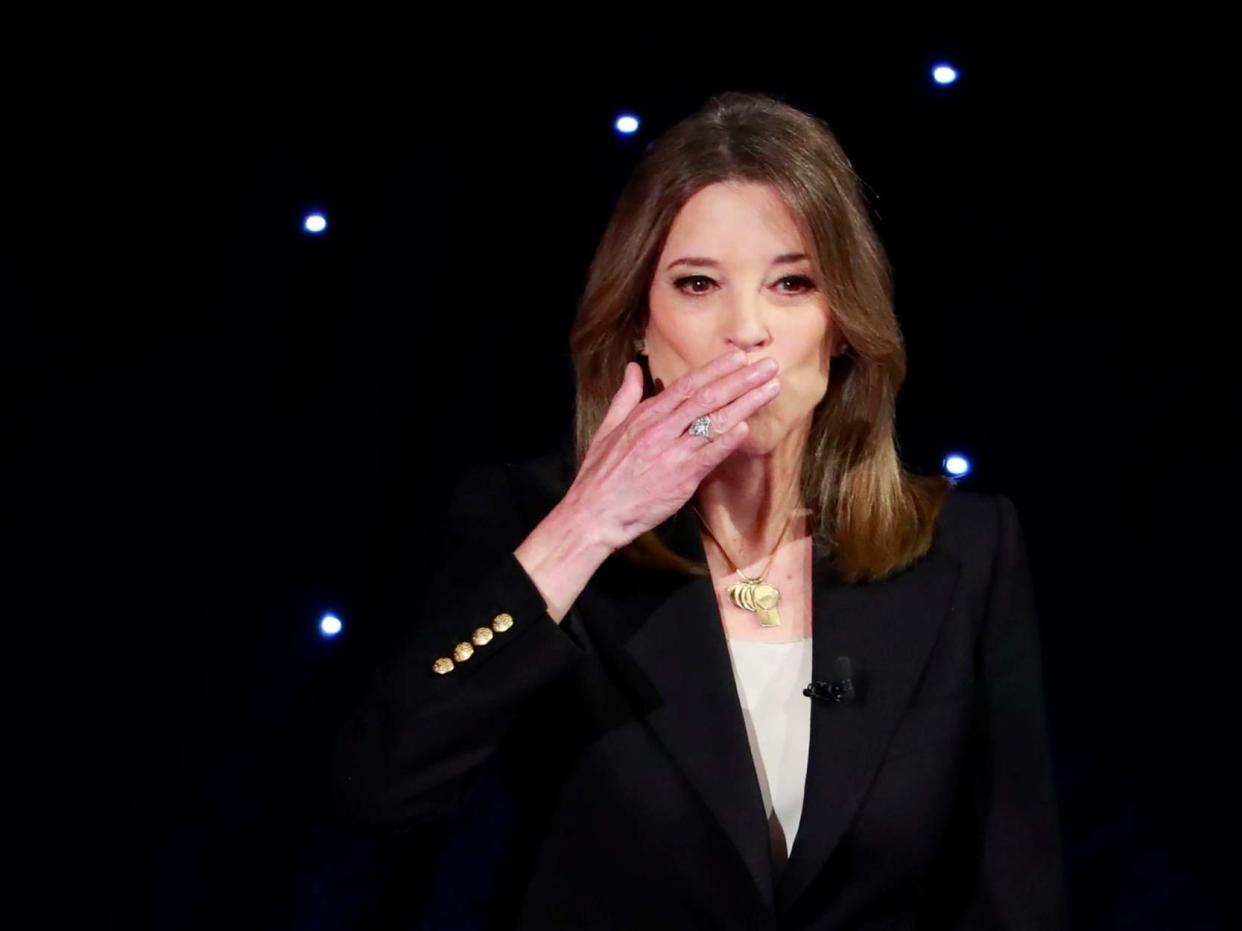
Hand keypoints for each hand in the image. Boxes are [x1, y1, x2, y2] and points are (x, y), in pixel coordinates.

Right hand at [562, 349, 781, 552]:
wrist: (594, 513)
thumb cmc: (600, 474)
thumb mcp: (607, 428)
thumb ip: (625, 396)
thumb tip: (633, 369)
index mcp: (646, 415)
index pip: (687, 385)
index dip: (716, 370)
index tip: (739, 358)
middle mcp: (661, 429)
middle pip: (707, 398)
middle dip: (740, 380)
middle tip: (768, 366)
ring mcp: (672, 453)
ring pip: (714, 422)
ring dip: (745, 404)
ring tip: (770, 389)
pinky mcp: (680, 478)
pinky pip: (709, 455)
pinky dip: (727, 440)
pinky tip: (746, 427)